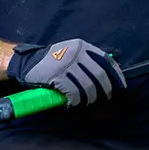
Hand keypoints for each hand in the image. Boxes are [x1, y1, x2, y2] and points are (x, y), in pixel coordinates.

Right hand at [7, 39, 126, 106]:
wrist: (27, 63)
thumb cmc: (52, 60)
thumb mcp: (70, 51)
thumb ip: (87, 59)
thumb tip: (108, 72)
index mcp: (81, 46)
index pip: (105, 60)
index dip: (116, 74)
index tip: (121, 85)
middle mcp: (76, 53)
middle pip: (99, 75)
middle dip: (105, 88)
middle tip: (107, 96)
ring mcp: (67, 65)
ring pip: (87, 86)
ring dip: (90, 97)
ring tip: (88, 101)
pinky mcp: (58, 77)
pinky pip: (73, 92)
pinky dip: (76, 100)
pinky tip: (74, 103)